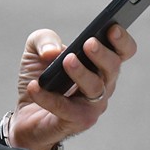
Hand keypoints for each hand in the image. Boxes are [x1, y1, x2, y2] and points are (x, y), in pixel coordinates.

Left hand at [8, 26, 136, 149]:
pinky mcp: (78, 121)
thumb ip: (44, 40)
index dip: (122, 40)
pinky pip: (66, 108)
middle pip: (113, 68)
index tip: (112, 28)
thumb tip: (52, 51)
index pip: (123, 51)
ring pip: (95, 88)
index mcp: (100, 64)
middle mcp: (104, 84)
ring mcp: (94, 105)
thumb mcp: (36, 51)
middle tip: (88, 43)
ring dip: (82, 73)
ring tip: (67, 61)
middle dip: (103, 55)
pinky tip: (35, 86)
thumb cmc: (42, 80)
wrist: (26, 116)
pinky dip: (49, 97)